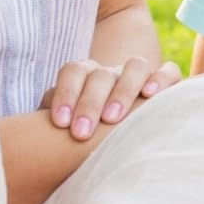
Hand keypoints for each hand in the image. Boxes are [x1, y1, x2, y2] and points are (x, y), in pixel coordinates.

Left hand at [41, 56, 180, 138]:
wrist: (117, 134)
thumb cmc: (85, 136)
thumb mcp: (65, 127)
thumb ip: (51, 122)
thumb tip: (34, 129)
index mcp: (85, 77)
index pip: (73, 71)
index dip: (66, 93)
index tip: (60, 123)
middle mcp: (111, 73)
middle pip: (100, 74)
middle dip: (89, 103)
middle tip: (81, 134)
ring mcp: (139, 76)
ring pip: (135, 66)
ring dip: (123, 91)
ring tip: (112, 119)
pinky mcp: (165, 82)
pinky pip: (169, 71)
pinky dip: (161, 78)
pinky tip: (150, 95)